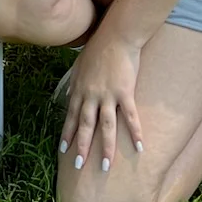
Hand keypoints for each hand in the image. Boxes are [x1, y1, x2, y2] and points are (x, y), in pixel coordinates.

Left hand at [59, 29, 142, 175]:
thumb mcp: (79, 65)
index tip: (63, 150)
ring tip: (105, 167)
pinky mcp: (125, 92)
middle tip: (78, 166)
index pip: (71, 116)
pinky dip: (135, 133)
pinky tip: (139, 147)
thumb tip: (67, 96)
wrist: (116, 35)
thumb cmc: (98, 48)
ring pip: (106, 126)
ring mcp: (108, 95)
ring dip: (105, 148)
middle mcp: (91, 95)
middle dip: (81, 147)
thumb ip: (73, 83)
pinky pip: (130, 116)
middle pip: (85, 125)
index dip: (67, 134)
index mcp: (79, 89)